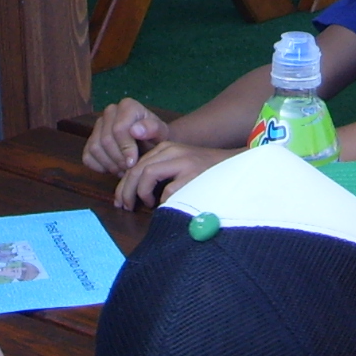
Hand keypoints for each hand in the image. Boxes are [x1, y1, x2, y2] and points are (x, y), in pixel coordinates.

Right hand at [85, 98, 171, 175]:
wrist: (148, 144)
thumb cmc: (154, 138)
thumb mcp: (161, 133)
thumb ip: (152, 129)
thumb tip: (135, 130)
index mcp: (127, 106)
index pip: (118, 129)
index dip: (125, 148)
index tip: (133, 162)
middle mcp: (110, 111)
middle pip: (106, 140)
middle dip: (118, 159)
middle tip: (129, 169)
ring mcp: (97, 125)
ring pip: (95, 148)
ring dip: (109, 164)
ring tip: (124, 170)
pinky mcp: (89, 140)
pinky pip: (87, 157)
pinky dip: (100, 167)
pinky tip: (114, 168)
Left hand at [115, 141, 238, 211]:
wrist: (235, 166)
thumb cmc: (204, 172)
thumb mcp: (179, 164)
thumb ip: (160, 171)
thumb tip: (134, 192)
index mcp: (166, 148)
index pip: (136, 164)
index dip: (124, 184)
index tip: (120, 200)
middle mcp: (172, 151)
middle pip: (137, 169)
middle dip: (126, 190)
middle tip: (124, 206)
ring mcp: (183, 162)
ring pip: (147, 175)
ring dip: (141, 193)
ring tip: (146, 204)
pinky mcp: (193, 175)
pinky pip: (167, 191)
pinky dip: (162, 201)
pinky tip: (165, 206)